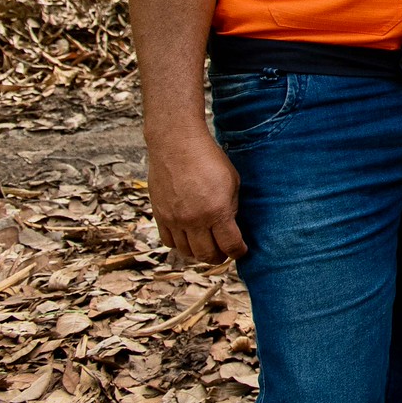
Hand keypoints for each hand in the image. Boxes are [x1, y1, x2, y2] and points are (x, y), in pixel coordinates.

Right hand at [147, 127, 247, 265]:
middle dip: (219, 257)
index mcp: (217, 211)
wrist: (177, 144)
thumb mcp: (232, 181)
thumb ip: (231, 207)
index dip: (238, 252)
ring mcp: (174, 220)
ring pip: (186, 252)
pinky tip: (188, 238)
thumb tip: (231, 226)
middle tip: (225, 253)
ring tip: (207, 247)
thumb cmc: (209, 159)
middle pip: (207, 254)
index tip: (242, 251)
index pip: (230, 245)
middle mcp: (194, 220)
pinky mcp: (159, 215)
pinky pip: (169, 241)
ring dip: (198, 253)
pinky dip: (180, 245)